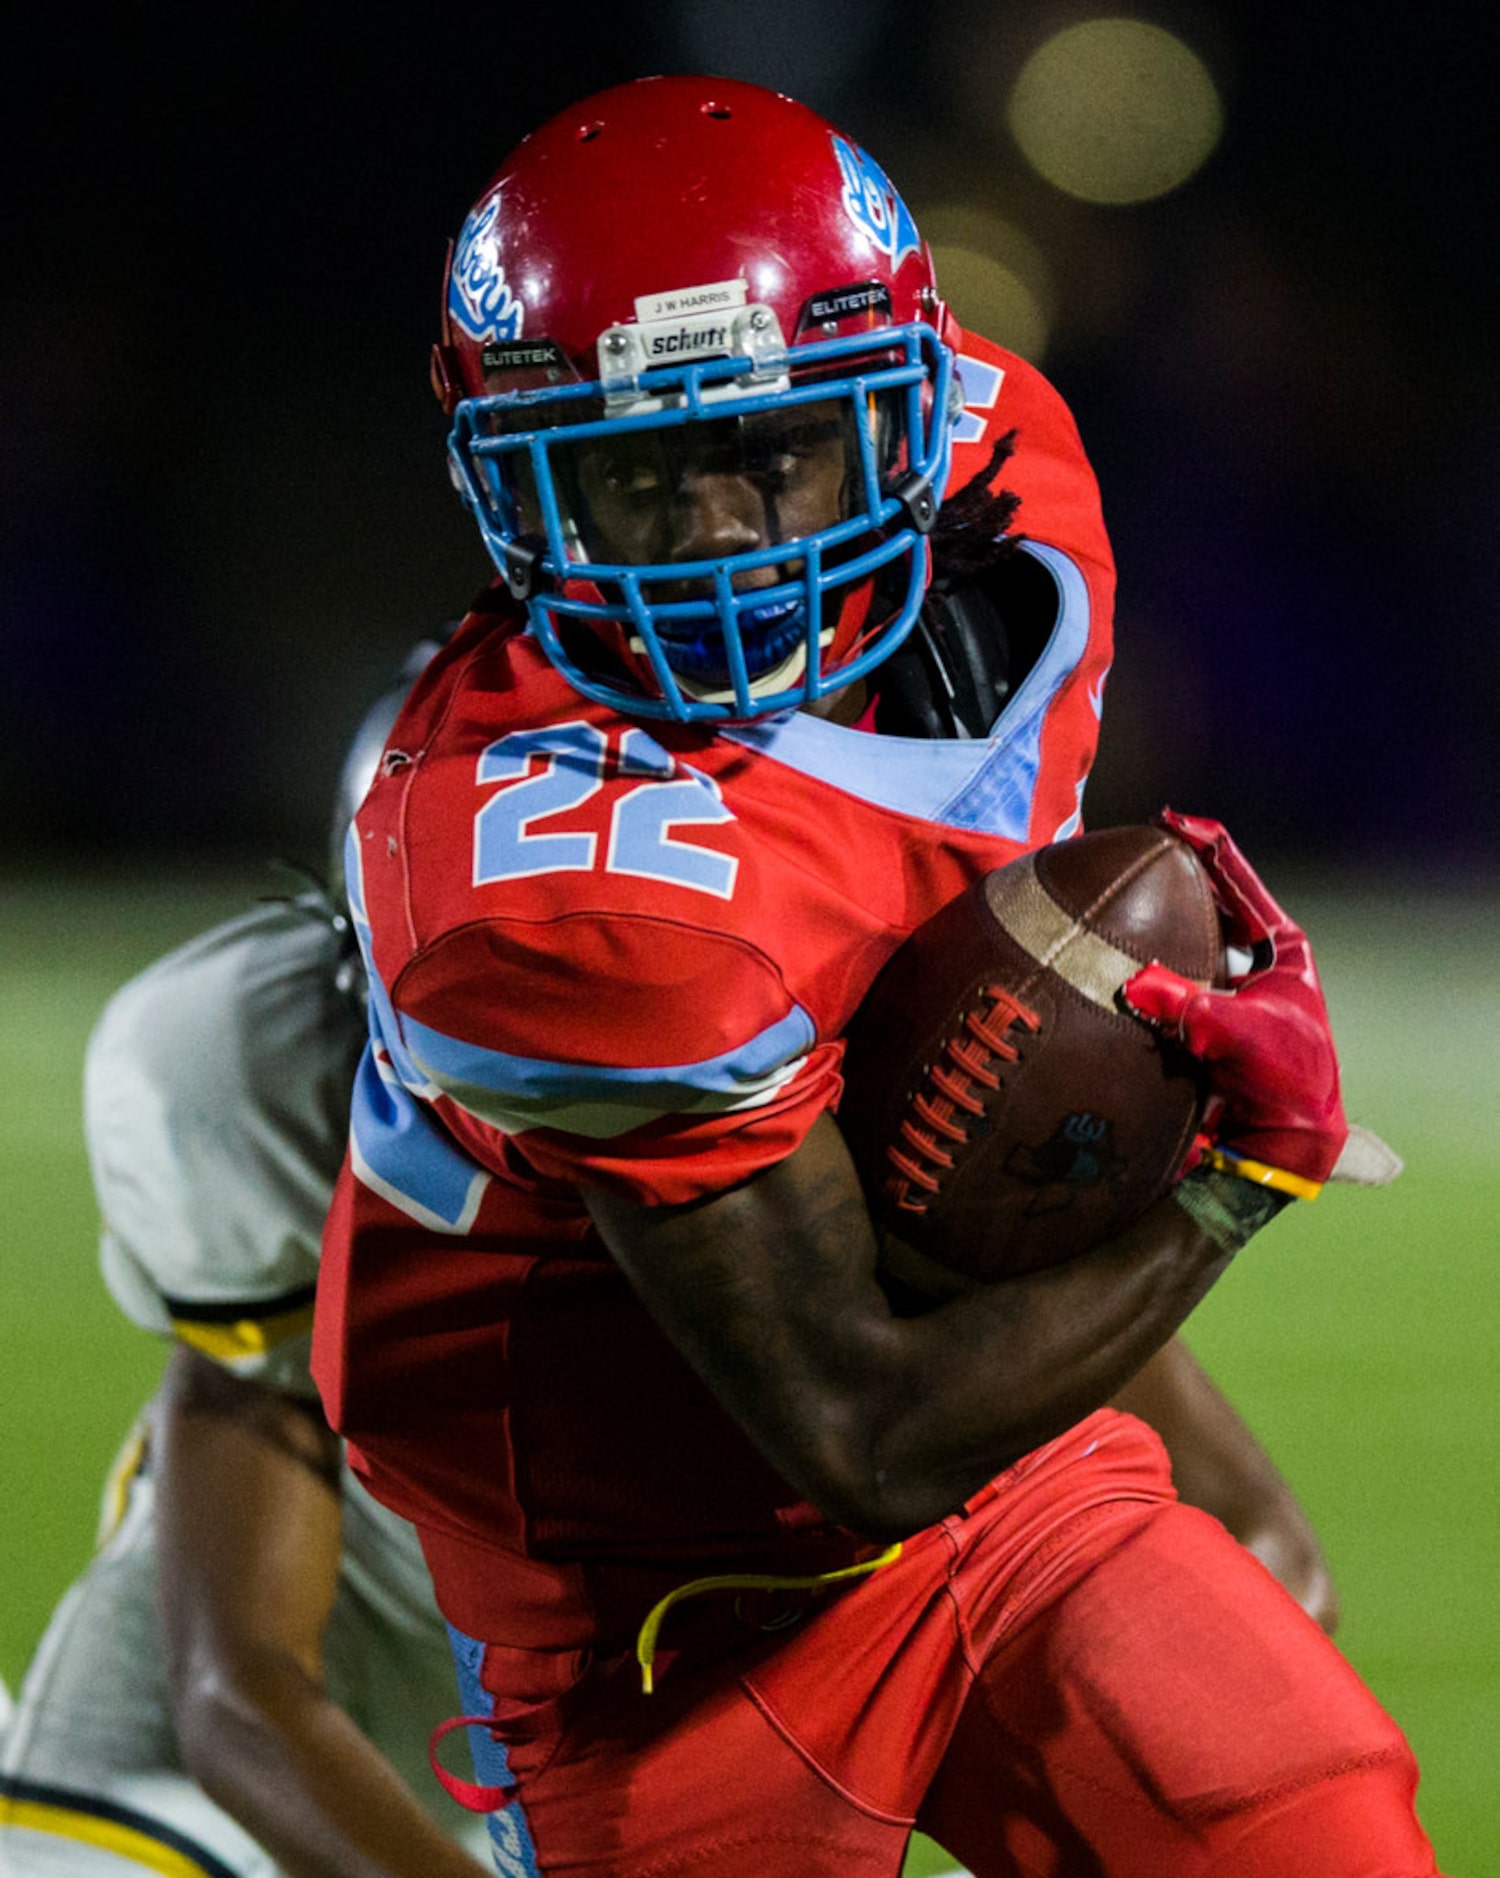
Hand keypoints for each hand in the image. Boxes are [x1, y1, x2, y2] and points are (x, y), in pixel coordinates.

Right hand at [1122, 809, 1347, 1197]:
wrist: (1281, 1147)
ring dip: (1159, 929)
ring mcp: (1231, 993)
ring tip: (1122, 903)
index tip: (1172, 818)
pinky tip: (1116, 962)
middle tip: (1142, 854)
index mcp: (1284, 952)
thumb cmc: (1281, 1082)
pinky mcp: (1205, 1022)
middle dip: (1178, 882)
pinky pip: (1168, 983)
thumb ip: (1185, 1004)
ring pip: (1188, 945)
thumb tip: (1136, 981)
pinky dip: (1146, 971)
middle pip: (1212, 907)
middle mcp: (1258, 967)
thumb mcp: (1236, 1034)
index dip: (1208, 846)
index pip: (1242, 883)